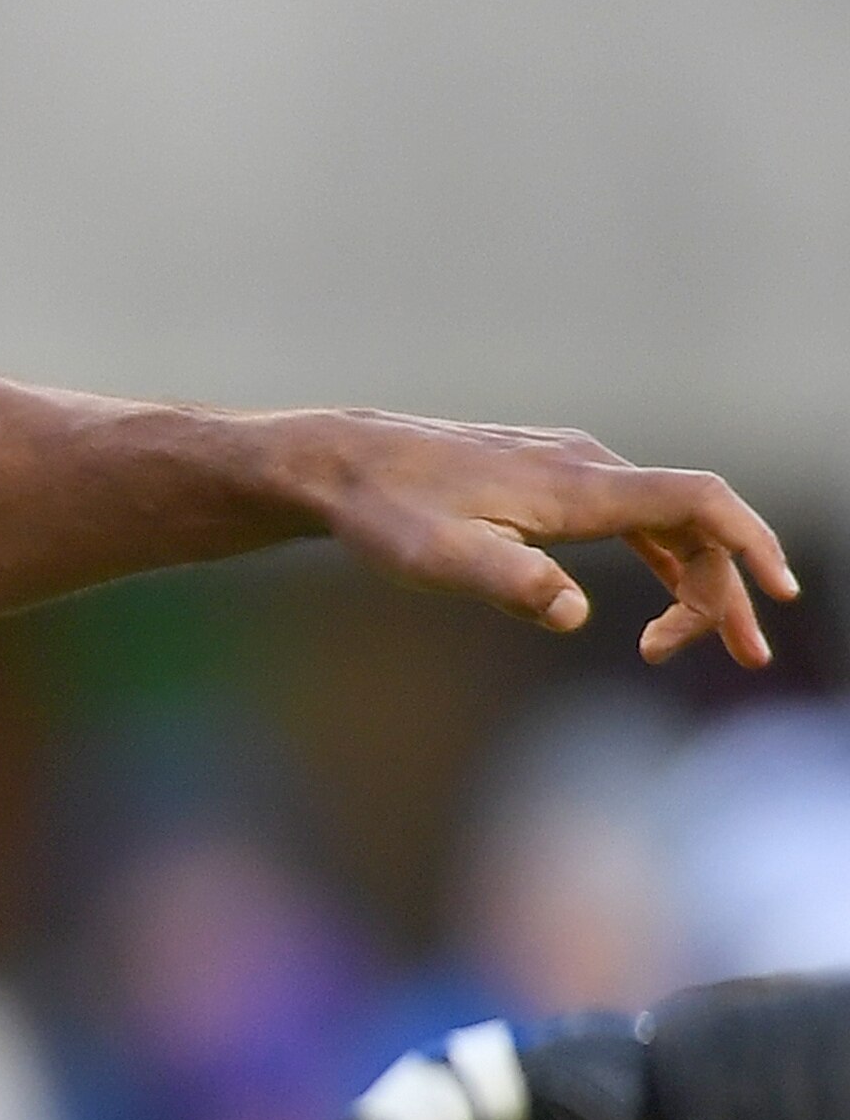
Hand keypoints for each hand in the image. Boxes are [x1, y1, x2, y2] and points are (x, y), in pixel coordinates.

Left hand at [286, 410, 795, 667]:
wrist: (340, 464)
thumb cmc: (386, 510)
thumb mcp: (438, 558)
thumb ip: (511, 583)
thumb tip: (574, 612)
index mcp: (576, 485)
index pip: (697, 500)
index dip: (749, 541)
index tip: (778, 591)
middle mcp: (585, 466)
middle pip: (692, 521)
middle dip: (724, 587)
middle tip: (743, 655)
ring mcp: (569, 467)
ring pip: (663, 521)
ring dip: (697, 579)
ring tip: (712, 643)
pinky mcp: (548, 478)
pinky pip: (629, 517)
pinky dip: (659, 559)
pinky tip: (665, 602)